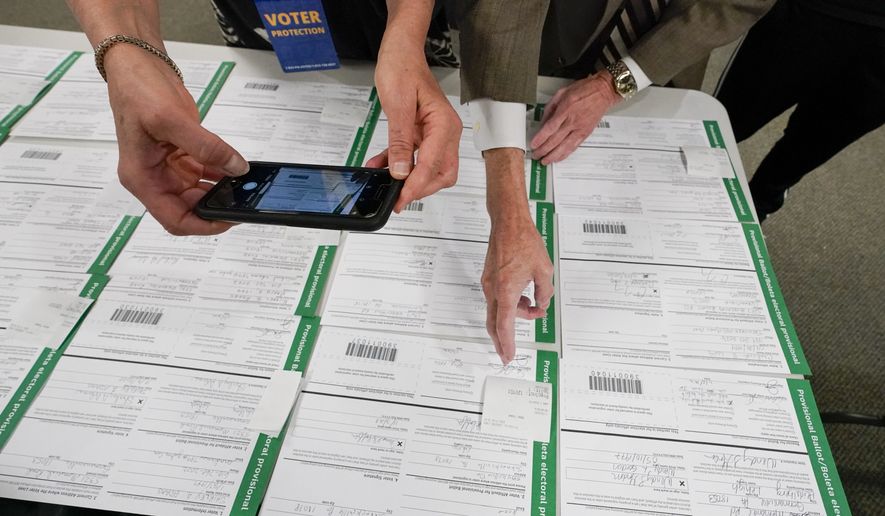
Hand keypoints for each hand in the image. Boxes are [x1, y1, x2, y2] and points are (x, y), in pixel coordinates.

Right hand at [104, 44, 248, 234]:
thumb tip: (236, 168)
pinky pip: (204, 173)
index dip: (202, 225)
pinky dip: (221, 174)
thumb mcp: (170, 119)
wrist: (136, 65)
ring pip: (199, 193)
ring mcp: (168, 168)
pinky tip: (237, 170)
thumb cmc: (137, 91)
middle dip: (216, 207)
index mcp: (142, 178)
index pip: (173, 219)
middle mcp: (154, 178)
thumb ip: (206, 147)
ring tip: (245, 188)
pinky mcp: (181, 155)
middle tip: (244, 200)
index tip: (228, 219)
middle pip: (188, 209)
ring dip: (221, 192)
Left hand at [365, 16, 460, 212]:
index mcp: (444, 125)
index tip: (401, 199)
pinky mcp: (424, 133)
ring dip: (411, 179)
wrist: (401, 52)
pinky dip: (401, 165)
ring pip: (431, 169)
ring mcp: (436, 134)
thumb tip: (400, 171)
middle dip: (421, 189)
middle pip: (441, 173)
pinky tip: (382, 167)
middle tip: (398, 199)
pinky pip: (416, 157)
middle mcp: (446, 132)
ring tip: (387, 185)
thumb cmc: (403, 69)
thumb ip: (400, 142)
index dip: (416, 185)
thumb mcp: (398, 106)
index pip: (432, 164)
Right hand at [483, 216, 553, 364]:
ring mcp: (489, 284)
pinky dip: (510, 304)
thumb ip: (544, 293)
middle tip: (508, 352)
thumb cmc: (524, 241)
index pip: (505, 326)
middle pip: (495, 323)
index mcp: (506, 290)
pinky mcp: (489, 278)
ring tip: (535, 307)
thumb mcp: (544, 270)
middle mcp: (493, 289)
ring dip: (515, 315)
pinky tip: (524, 297)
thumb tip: (541, 303)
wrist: (508, 223)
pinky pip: (498, 299)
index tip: (507, 356)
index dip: (506, 344)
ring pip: (499, 310)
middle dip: (503, 339)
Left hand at [530, 70, 620, 164]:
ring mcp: (580, 128)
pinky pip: (574, 146)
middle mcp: (573, 121)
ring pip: (564, 146)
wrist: (603, 92)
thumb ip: (550, 108)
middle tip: (535, 155)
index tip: (533, 144)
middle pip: (555, 140)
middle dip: (543, 150)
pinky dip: (565, 154)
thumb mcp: (562, 93)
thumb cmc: (584, 90)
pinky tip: (558, 158)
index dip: (540, 138)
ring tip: (545, 161)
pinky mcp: (586, 133)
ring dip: (553, 156)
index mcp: (566, 109)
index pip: (550, 128)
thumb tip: (542, 122)